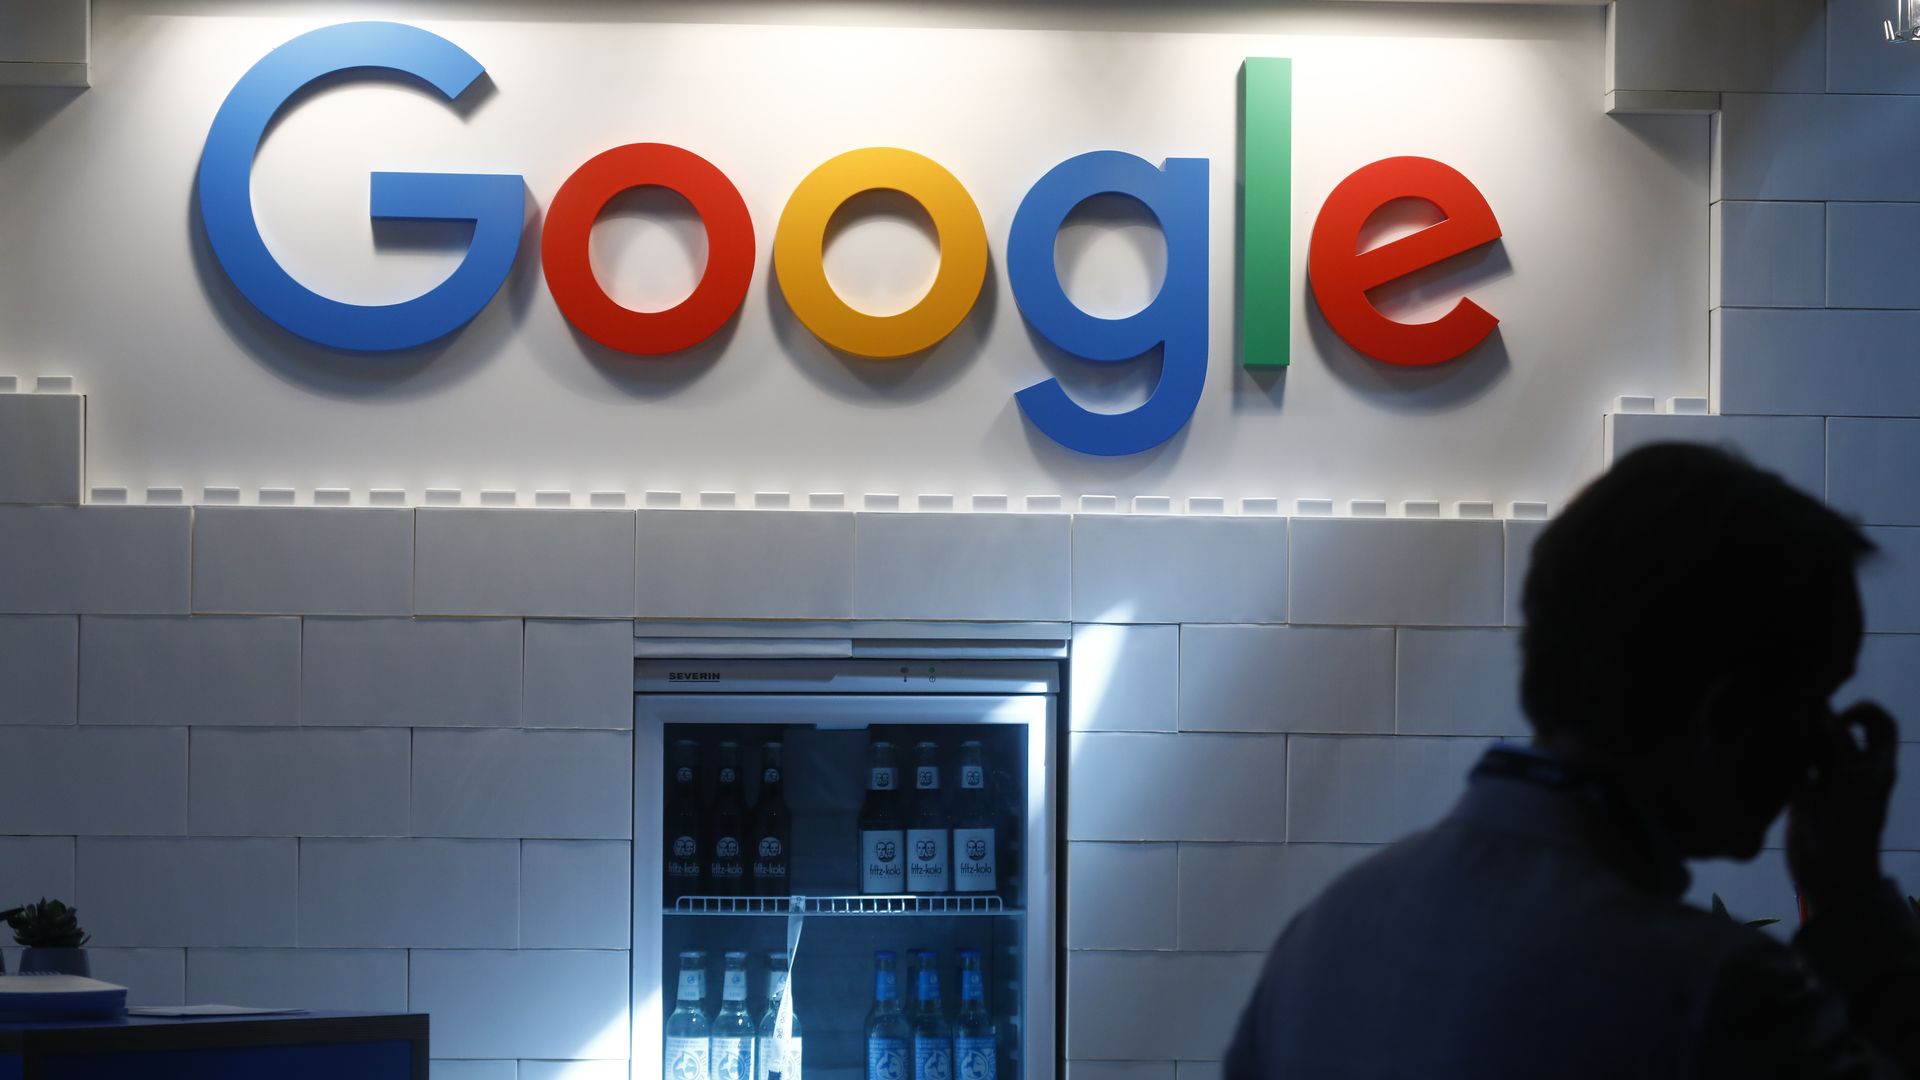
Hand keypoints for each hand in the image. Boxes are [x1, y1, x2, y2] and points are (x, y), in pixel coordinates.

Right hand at [1787, 702, 1898, 915]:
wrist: (1832, 874)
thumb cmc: (1849, 828)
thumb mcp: (1847, 780)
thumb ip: (1835, 743)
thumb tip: (1821, 707)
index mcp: (1876, 765)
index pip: (1880, 724)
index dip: (1864, 711)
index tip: (1840, 717)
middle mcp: (1853, 768)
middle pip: (1843, 729)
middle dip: (1824, 717)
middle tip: (1802, 716)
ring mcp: (1828, 781)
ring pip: (1816, 745)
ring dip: (1801, 736)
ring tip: (1782, 731)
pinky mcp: (1803, 794)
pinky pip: (1795, 766)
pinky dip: (1785, 757)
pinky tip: (1771, 754)